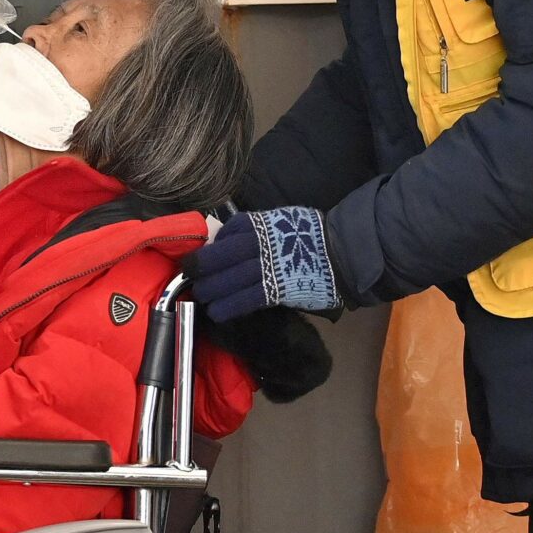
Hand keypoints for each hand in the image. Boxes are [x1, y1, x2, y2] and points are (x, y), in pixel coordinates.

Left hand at [185, 207, 340, 321]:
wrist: (343, 252)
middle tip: (190, 276)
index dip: (212, 247)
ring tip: (201, 296)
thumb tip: (231, 239)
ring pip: (229, 279)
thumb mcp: (281, 219)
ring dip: (211, 290)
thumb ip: (258, 229)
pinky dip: (229, 306)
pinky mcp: (276, 289)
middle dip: (202, 267)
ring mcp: (267, 267)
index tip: (203, 256)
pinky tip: (217, 313)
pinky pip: (246, 299)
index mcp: (260, 223)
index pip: (228, 232)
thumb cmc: (312, 235)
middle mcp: (259, 243)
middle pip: (221, 256)